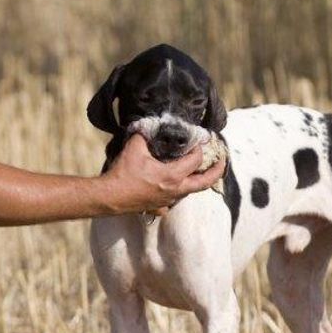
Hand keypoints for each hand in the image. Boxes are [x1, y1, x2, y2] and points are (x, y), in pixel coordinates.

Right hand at [101, 134, 226, 215]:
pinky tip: (173, 189)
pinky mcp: (157, 207)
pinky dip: (177, 194)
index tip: (198, 141)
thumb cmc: (123, 173)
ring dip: (196, 181)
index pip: (195, 160)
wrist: (109, 197)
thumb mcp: (135, 147)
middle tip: (222, 162)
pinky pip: (173, 202)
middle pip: (204, 183)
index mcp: (172, 175)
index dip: (199, 149)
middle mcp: (175, 190)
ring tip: (199, 172)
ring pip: (189, 192)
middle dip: (216, 172)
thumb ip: (145, 134)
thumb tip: (150, 125)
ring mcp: (167, 201)